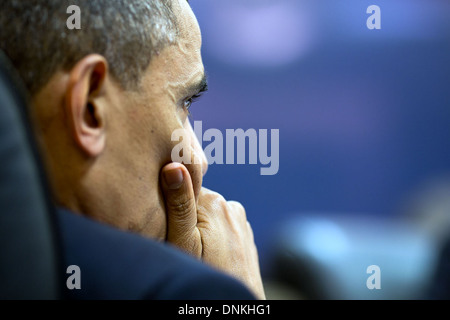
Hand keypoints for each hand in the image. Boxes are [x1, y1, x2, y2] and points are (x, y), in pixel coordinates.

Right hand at [160, 162, 265, 299]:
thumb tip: (174, 166)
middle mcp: (230, 205)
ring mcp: (241, 220)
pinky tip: (210, 254)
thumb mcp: (183, 242)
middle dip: (185, 218)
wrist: (234, 305)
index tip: (166, 225)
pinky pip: (222, 226)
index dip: (169, 205)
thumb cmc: (205, 274)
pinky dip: (214, 236)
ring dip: (200, 228)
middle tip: (180, 243)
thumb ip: (179, 204)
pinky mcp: (244, 234)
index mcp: (213, 202)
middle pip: (195, 201)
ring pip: (208, 215)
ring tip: (197, 252)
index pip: (181, 188)